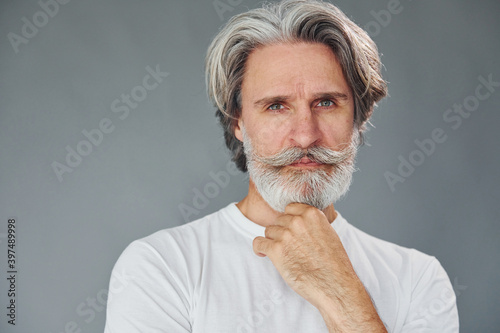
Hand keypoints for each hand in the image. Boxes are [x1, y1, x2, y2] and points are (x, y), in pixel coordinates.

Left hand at [253, 203, 385, 331]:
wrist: (334, 285)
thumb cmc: (333, 264)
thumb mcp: (329, 233)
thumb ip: (312, 224)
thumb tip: (299, 221)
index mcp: (312, 214)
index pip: (290, 208)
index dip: (290, 221)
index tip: (292, 231)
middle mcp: (297, 221)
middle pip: (279, 221)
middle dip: (282, 233)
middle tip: (291, 248)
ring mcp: (286, 235)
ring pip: (268, 232)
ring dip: (273, 242)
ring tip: (283, 255)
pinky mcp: (276, 250)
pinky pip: (258, 243)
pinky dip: (259, 249)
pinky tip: (264, 255)